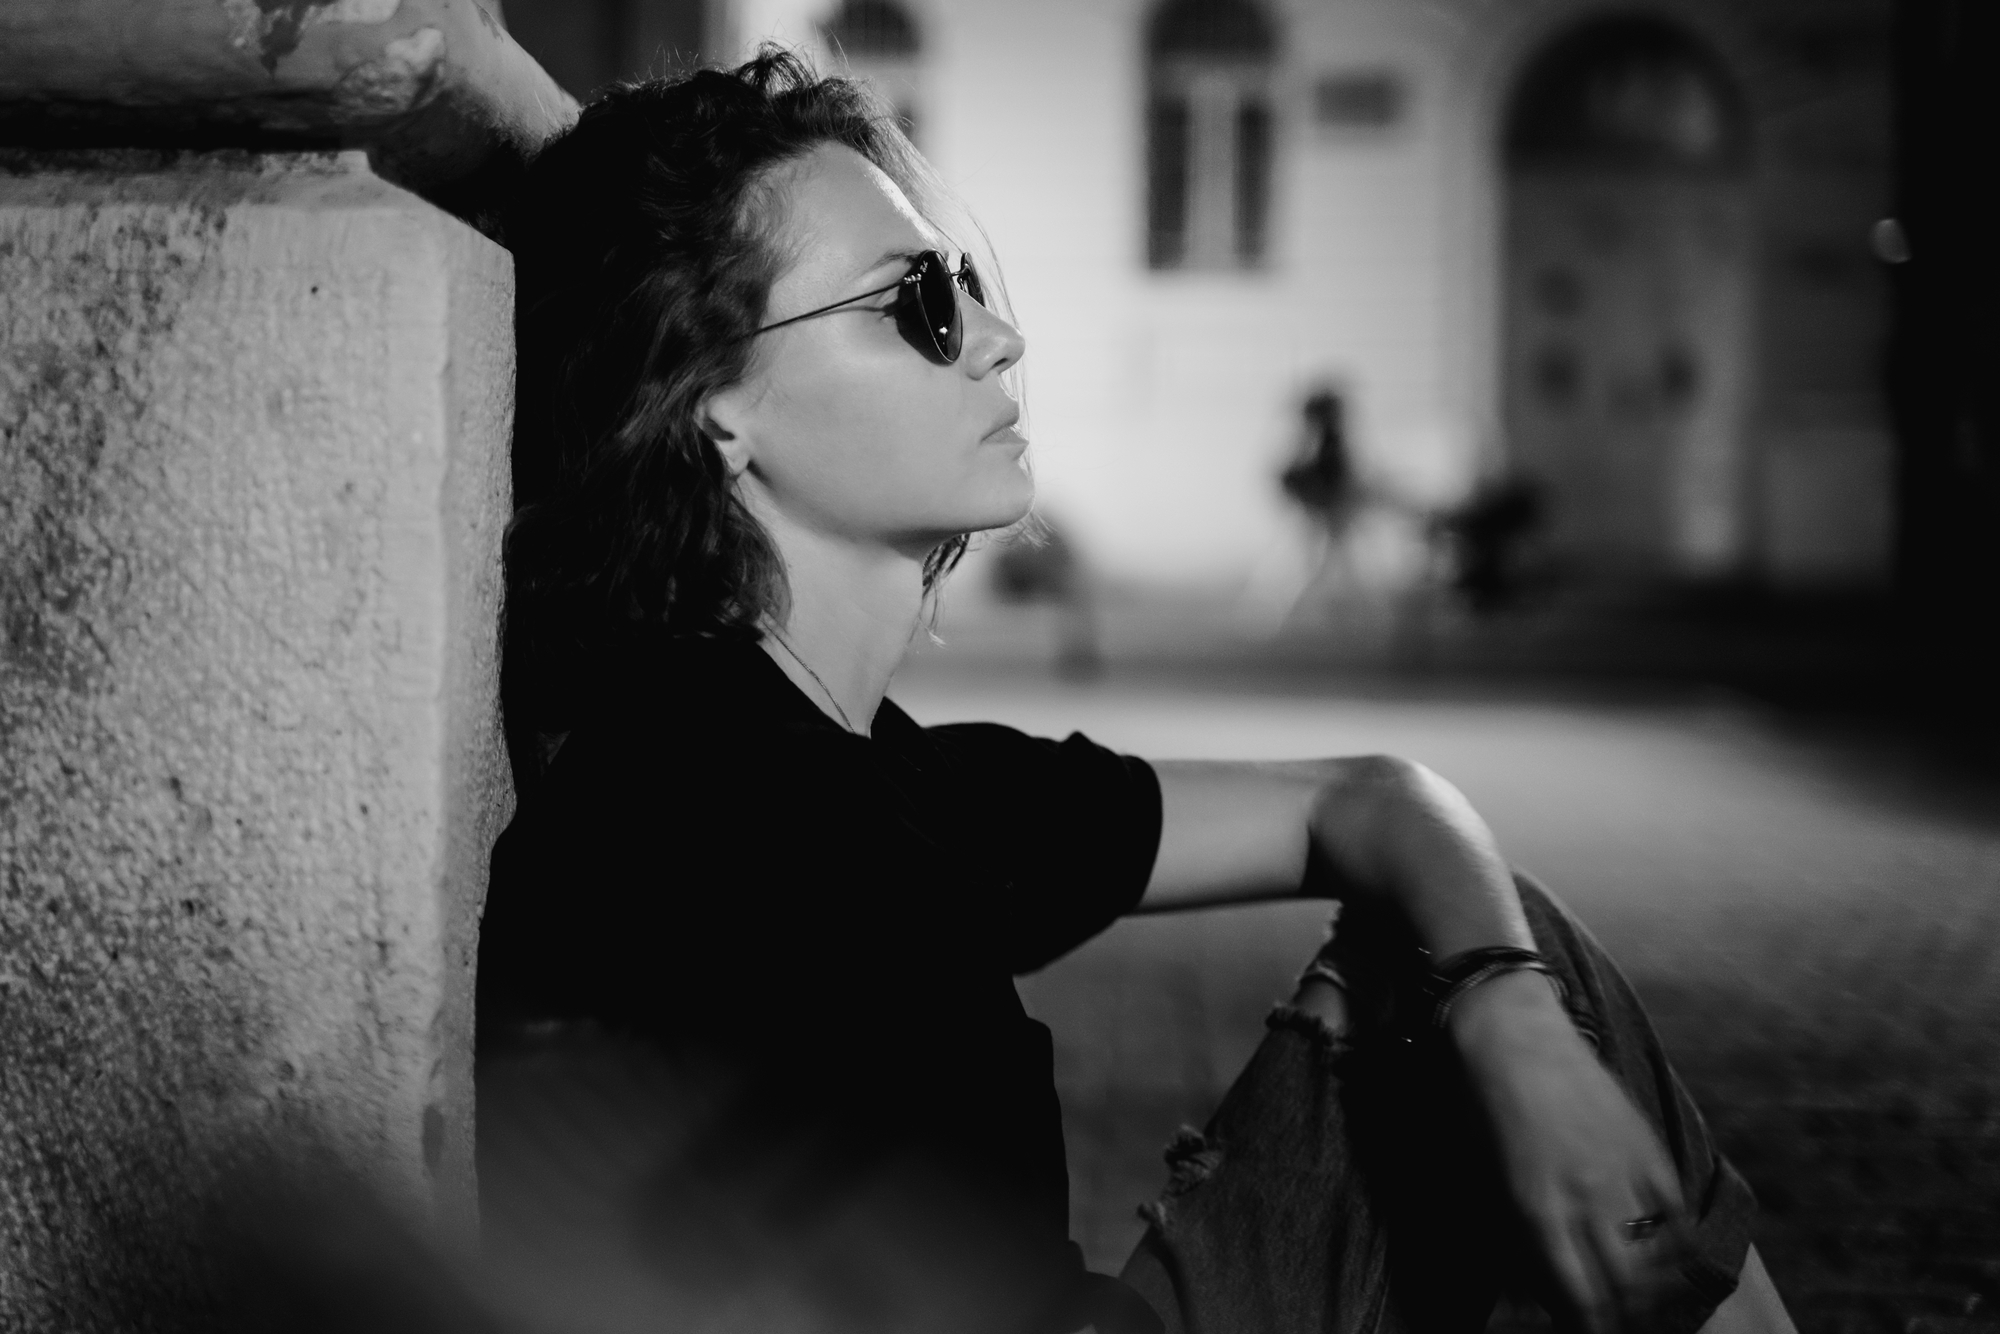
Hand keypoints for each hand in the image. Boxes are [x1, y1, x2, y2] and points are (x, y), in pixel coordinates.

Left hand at [1450, 972, 1689, 1332]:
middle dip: (1625, 1312)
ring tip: (1643, 1291)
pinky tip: (1664, 1249)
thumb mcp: (1488, 1182)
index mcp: (1535, 1211)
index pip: (1579, 1297)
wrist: (1511, 1036)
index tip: (1589, 1328)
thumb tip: (1539, 1293)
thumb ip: (1520, 1239)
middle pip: (1624, 1286)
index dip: (1589, 1324)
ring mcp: (1620, 1170)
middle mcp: (1584, 1197)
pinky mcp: (1644, 1145)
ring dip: (1654, 1284)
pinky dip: (1675, 1240)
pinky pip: (1675, 1212)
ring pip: (1658, 1257)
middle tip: (1619, 1315)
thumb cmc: (1484, 1112)